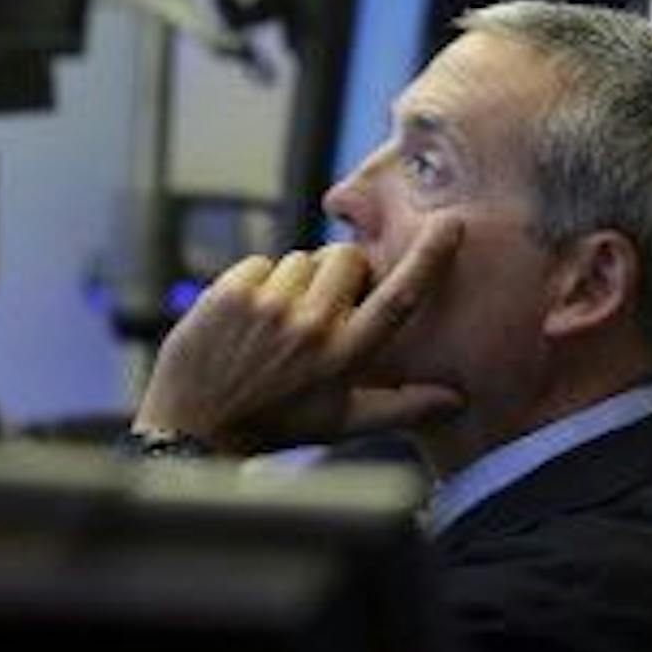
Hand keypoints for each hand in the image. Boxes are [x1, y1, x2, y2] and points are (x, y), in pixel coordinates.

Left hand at [133, 216, 463, 454]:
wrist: (195, 425)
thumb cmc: (276, 426)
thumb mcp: (342, 424)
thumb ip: (403, 407)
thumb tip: (456, 399)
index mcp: (344, 358)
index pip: (398, 299)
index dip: (428, 259)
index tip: (449, 225)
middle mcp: (310, 328)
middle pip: (346, 258)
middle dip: (341, 273)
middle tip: (322, 308)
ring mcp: (268, 307)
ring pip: (302, 259)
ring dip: (297, 282)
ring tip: (278, 324)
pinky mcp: (230, 292)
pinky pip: (262, 262)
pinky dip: (258, 283)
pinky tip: (248, 318)